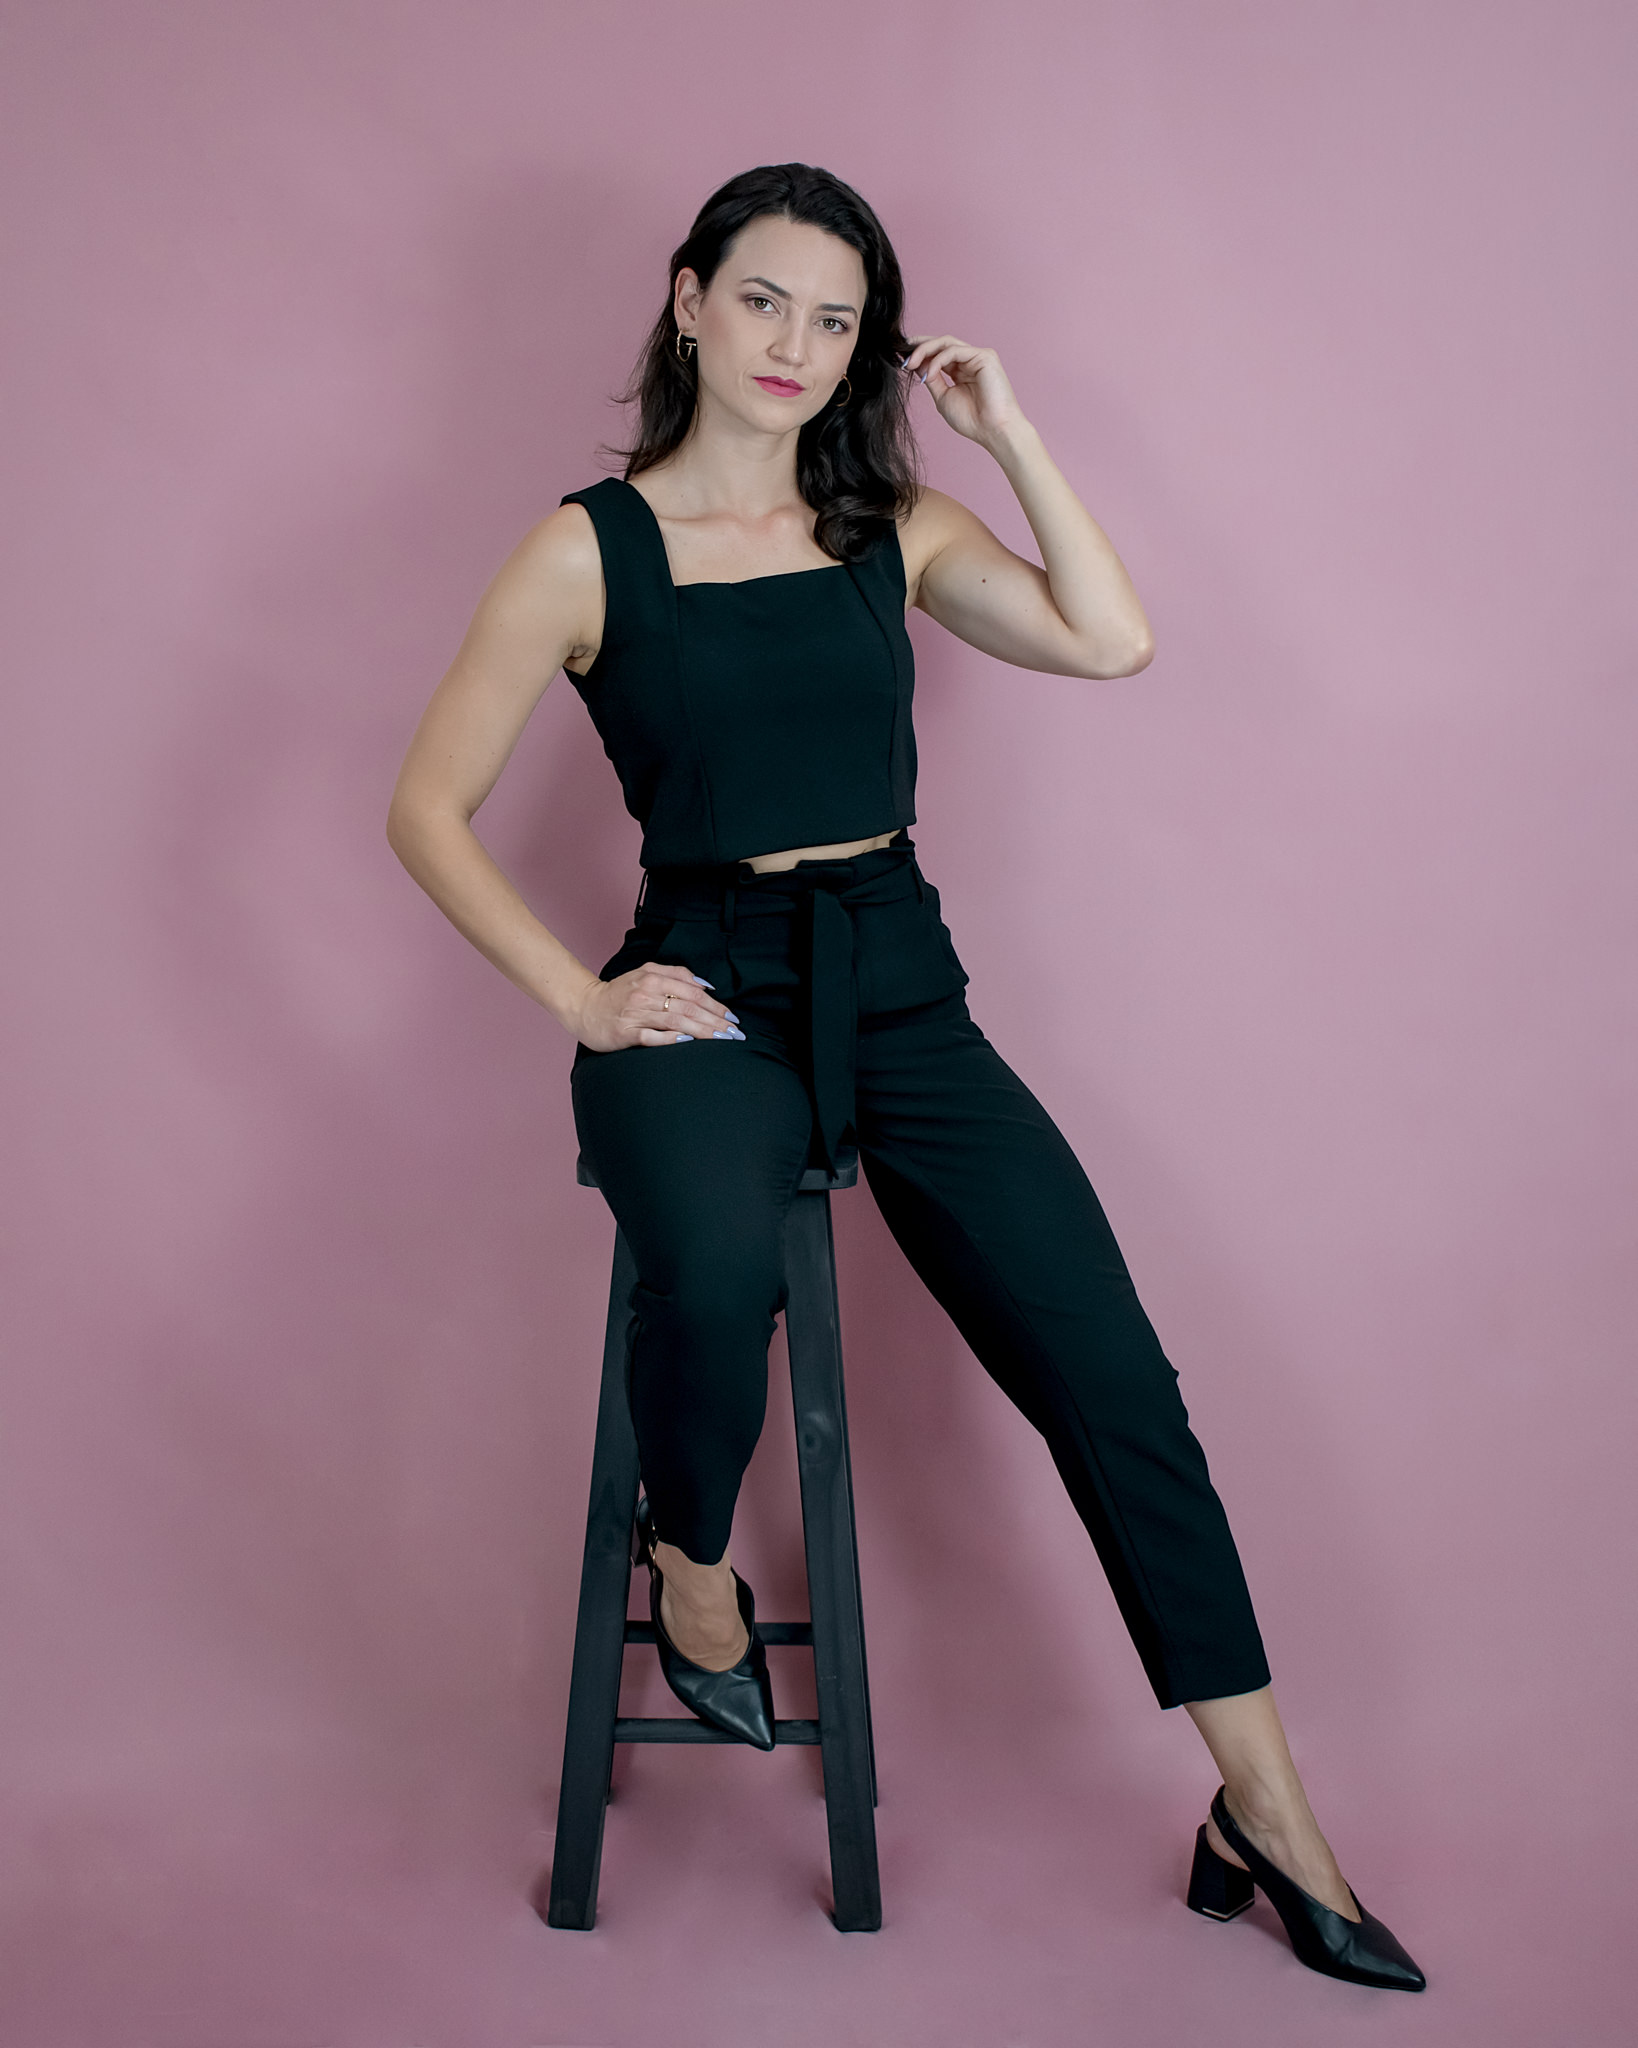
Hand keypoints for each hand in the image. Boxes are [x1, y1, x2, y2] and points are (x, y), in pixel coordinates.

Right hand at [572, 961, 746, 1051]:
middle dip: (716, 1021)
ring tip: (722, 1039)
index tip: (733, 1018)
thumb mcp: (646, 973)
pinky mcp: (625, 1034)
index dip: (715, 1005)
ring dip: (703, 1031)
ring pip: (675, 1021)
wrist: (584, 1006)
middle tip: (736, 1033)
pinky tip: (689, 1041)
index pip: (692, 992)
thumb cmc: (620, 992)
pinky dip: (671, 1038)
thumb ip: (676, 975)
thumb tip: (706, 986)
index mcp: (653, 977)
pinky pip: (652, 1037)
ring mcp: (635, 1014)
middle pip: (688, 1007)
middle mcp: (645, 993)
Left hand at [900, 334, 1027, 448]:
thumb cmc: (972, 420)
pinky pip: (955, 351)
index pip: (938, 353)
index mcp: (961, 370)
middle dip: (920, 347)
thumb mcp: (943, 397)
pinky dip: (938, 360)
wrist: (993, 430)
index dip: (920, 352)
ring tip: (911, 364)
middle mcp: (970, 360)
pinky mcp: (985, 356)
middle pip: (941, 343)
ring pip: (946, 342)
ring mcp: (978, 356)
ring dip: (925, 351)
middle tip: (903, 358)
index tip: (901, 357)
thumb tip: (916, 363)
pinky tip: (929, 374)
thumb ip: (931, 378)